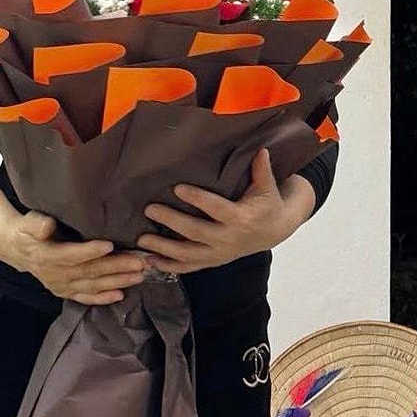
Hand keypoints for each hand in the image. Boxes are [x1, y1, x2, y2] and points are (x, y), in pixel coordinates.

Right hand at [8, 211, 148, 304]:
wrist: (17, 249)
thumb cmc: (28, 230)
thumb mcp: (29, 222)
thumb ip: (38, 224)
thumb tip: (46, 226)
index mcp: (45, 256)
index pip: (71, 255)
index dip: (89, 251)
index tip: (110, 245)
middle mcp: (54, 274)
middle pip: (88, 271)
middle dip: (115, 267)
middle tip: (138, 262)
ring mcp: (61, 286)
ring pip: (91, 285)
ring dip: (116, 282)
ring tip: (138, 276)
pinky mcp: (65, 292)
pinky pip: (85, 298)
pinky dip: (102, 298)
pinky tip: (120, 295)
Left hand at [137, 149, 314, 275]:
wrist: (273, 230)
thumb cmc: (267, 203)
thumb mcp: (267, 186)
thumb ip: (261, 169)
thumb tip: (261, 149)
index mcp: (242, 218)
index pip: (217, 209)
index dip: (198, 199)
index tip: (177, 188)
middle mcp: (229, 239)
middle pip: (196, 232)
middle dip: (172, 221)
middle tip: (150, 209)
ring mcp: (220, 254)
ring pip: (188, 254)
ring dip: (163, 248)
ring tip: (142, 238)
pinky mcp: (213, 261)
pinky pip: (188, 267)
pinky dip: (168, 266)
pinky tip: (149, 260)